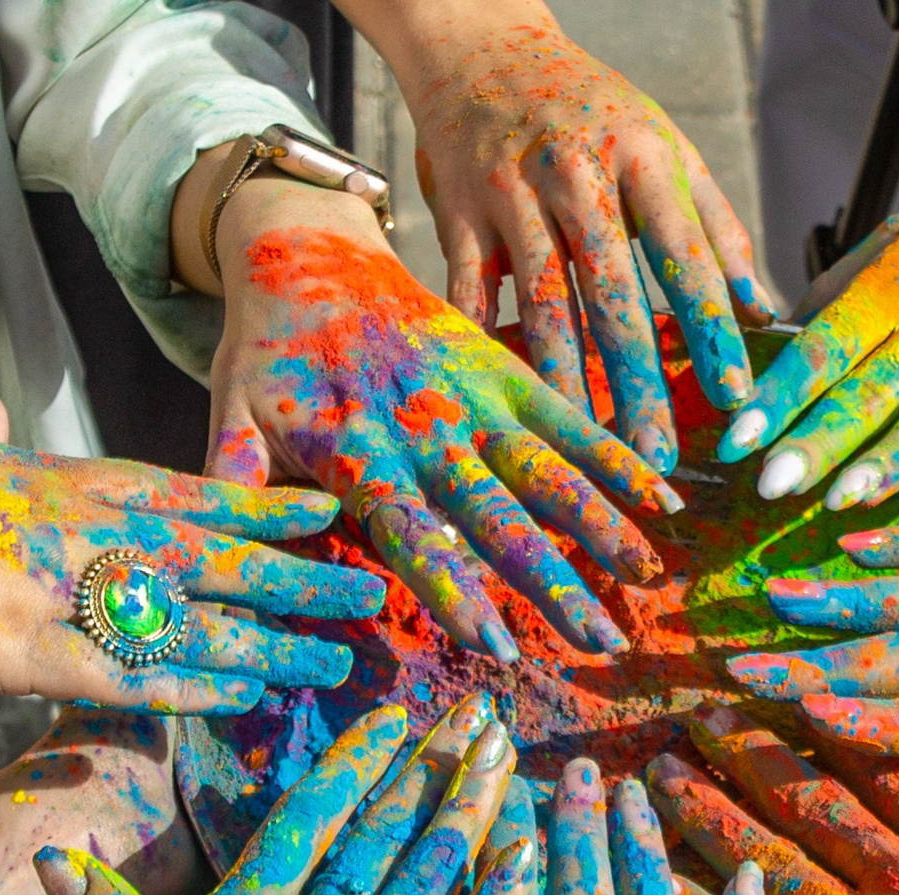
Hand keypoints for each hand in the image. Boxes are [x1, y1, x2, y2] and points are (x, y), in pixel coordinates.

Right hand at [0, 424, 386, 712]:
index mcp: (59, 479)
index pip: (188, 491)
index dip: (259, 507)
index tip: (322, 512)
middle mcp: (76, 527)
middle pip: (215, 549)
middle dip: (297, 573)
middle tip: (373, 587)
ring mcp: (54, 588)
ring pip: (192, 615)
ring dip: (269, 639)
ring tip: (340, 658)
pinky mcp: (19, 651)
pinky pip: (126, 674)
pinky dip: (190, 685)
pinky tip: (246, 695)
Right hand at [38, 695, 527, 894]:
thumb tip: (59, 856)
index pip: (306, 820)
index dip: (353, 764)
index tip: (396, 717)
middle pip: (378, 839)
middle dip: (430, 770)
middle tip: (479, 714)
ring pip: (422, 887)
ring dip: (467, 817)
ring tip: (508, 761)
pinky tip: (526, 866)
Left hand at [207, 185, 678, 659]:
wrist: (306, 247)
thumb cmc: (265, 349)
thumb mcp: (232, 411)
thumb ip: (239, 480)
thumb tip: (232, 560)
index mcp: (357, 448)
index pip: (412, 531)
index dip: (455, 588)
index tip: (496, 643)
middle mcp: (424, 426)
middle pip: (496, 514)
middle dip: (550, 579)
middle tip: (598, 638)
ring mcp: (472, 394)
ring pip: (545, 466)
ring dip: (600, 522)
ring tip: (647, 575)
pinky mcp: (504, 366)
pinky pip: (568, 414)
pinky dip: (616, 454)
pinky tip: (666, 498)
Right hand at [385, 7, 772, 468]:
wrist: (481, 49)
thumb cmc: (591, 111)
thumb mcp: (666, 147)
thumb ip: (716, 228)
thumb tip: (764, 308)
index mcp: (641, 155)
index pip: (685, 254)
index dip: (710, 327)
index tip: (734, 393)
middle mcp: (576, 172)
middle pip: (611, 291)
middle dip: (636, 378)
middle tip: (655, 451)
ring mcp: (511, 192)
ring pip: (541, 300)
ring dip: (565, 378)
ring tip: (585, 440)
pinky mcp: (458, 211)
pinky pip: (471, 290)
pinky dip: (486, 344)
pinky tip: (503, 396)